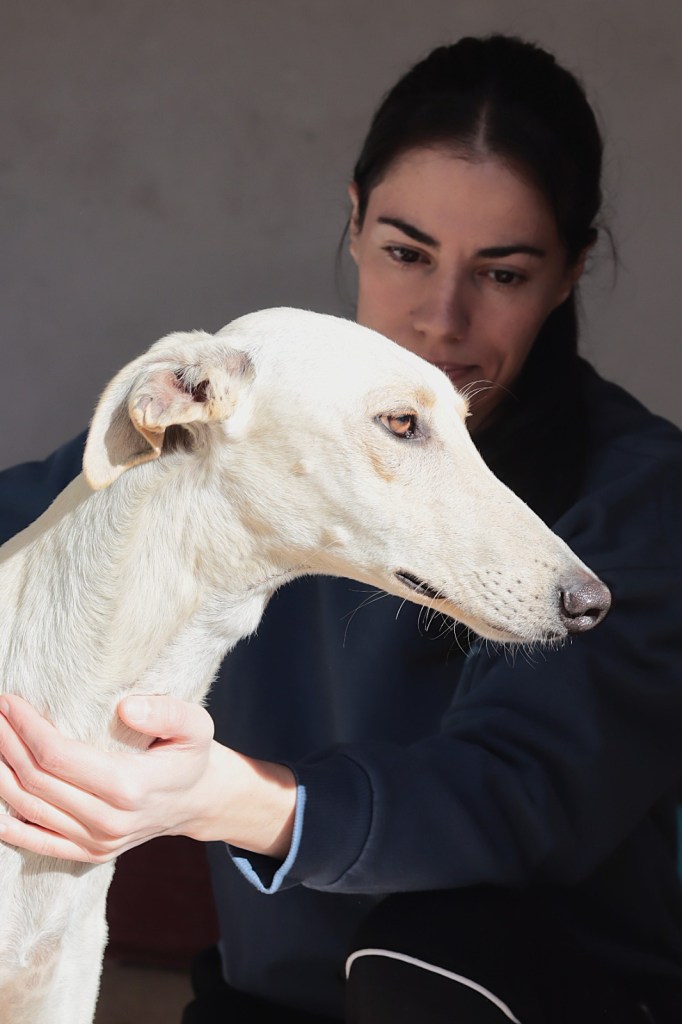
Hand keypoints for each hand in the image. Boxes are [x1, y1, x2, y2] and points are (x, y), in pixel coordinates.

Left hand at [0, 693, 296, 863]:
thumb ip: (166, 712)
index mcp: (130, 788)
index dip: (27, 728)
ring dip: (0, 774)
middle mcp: (108, 822)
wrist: (199, 799)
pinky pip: (36, 841)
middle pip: (36, 782)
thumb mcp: (195, 724)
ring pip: (28, 810)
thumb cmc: (191, 754)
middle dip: (7, 744)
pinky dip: (7, 821)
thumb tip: (125, 708)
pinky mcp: (89, 855)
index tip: (10, 701)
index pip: (58, 757)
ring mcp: (97, 843)